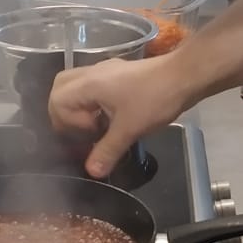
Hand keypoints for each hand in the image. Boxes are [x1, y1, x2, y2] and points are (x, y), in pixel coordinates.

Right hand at [49, 57, 187, 177]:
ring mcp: (106, 70)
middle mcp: (92, 73)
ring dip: (80, 107)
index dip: (68, 124)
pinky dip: (93, 102)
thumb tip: (92, 171)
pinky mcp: (119, 73)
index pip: (57, 102)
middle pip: (60, 89)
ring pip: (77, 86)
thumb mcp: (129, 129)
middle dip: (65, 114)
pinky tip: (110, 117)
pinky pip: (94, 86)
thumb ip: (107, 151)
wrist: (184, 76)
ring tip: (97, 126)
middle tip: (84, 131)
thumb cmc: (154, 99)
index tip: (91, 134)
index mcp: (88, 84)